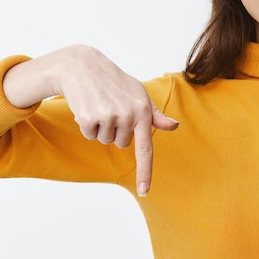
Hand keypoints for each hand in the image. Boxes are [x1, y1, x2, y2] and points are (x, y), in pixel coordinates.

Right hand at [50, 45, 178, 195]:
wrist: (84, 66)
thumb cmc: (115, 82)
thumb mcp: (138, 94)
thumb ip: (154, 114)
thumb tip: (174, 126)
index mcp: (143, 111)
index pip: (145, 148)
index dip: (145, 172)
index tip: (145, 192)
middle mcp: (127, 116)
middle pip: (122, 143)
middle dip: (115, 129)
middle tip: (111, 107)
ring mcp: (108, 117)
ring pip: (105, 140)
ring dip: (100, 126)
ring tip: (100, 105)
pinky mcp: (89, 118)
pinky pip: (89, 135)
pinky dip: (87, 124)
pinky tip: (88, 107)